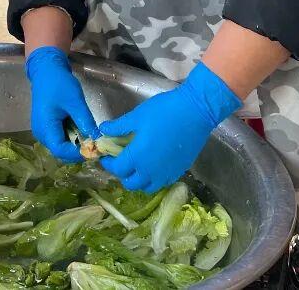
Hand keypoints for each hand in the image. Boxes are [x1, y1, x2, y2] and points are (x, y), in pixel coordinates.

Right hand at [26, 46, 98, 161]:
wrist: (46, 70)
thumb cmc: (59, 84)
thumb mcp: (76, 102)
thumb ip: (85, 122)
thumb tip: (97, 139)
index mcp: (45, 127)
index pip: (60, 150)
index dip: (77, 154)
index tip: (94, 150)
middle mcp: (41, 133)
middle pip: (60, 151)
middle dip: (78, 150)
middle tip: (95, 144)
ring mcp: (43, 131)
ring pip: (61, 146)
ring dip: (75, 144)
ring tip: (90, 136)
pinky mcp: (46, 127)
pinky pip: (59, 138)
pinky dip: (71, 137)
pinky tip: (81, 129)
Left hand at [100, 62, 240, 191]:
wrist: (195, 112)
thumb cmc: (163, 111)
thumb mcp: (136, 116)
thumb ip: (118, 127)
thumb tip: (103, 130)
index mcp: (137, 157)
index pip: (118, 169)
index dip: (108, 164)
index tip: (106, 156)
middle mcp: (151, 171)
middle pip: (131, 183)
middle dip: (122, 174)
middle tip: (121, 161)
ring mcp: (167, 173)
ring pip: (148, 187)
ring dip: (139, 180)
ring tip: (137, 165)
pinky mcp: (179, 170)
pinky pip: (163, 182)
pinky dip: (154, 179)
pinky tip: (154, 165)